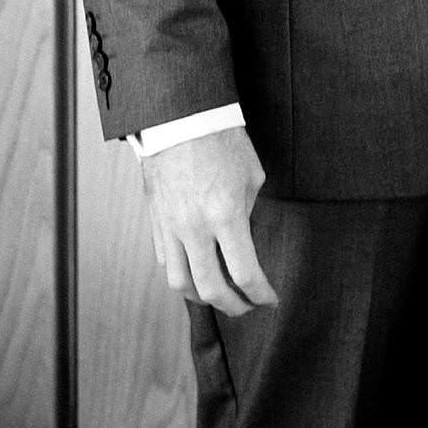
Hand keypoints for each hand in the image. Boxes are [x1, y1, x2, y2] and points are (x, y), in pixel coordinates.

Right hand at [140, 126, 276, 315]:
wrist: (181, 119)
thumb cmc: (223, 142)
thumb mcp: (251, 178)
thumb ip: (247, 214)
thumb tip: (243, 241)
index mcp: (226, 216)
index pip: (245, 273)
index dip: (261, 294)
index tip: (271, 299)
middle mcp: (195, 228)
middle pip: (211, 289)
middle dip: (233, 307)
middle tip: (247, 308)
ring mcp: (170, 228)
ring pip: (181, 284)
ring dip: (203, 298)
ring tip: (220, 296)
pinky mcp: (155, 223)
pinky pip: (166, 263)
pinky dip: (182, 276)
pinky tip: (196, 273)